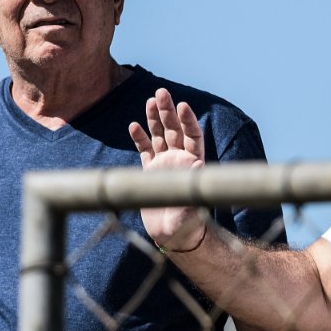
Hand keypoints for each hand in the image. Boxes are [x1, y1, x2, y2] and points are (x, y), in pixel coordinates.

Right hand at [128, 88, 208, 251]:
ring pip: (159, 136)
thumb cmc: (187, 224)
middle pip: (174, 130)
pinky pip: (144, 151)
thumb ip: (192, 188)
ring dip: (154, 119)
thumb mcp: (192, 206)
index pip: (193, 135)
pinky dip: (140, 139)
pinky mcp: (150, 172)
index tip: (182, 106)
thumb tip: (196, 166)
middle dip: (168, 111)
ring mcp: (164, 164)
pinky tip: (134, 126)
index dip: (188, 120)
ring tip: (150, 100)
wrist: (173, 237)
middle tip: (161, 93)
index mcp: (193, 163)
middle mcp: (180, 160)